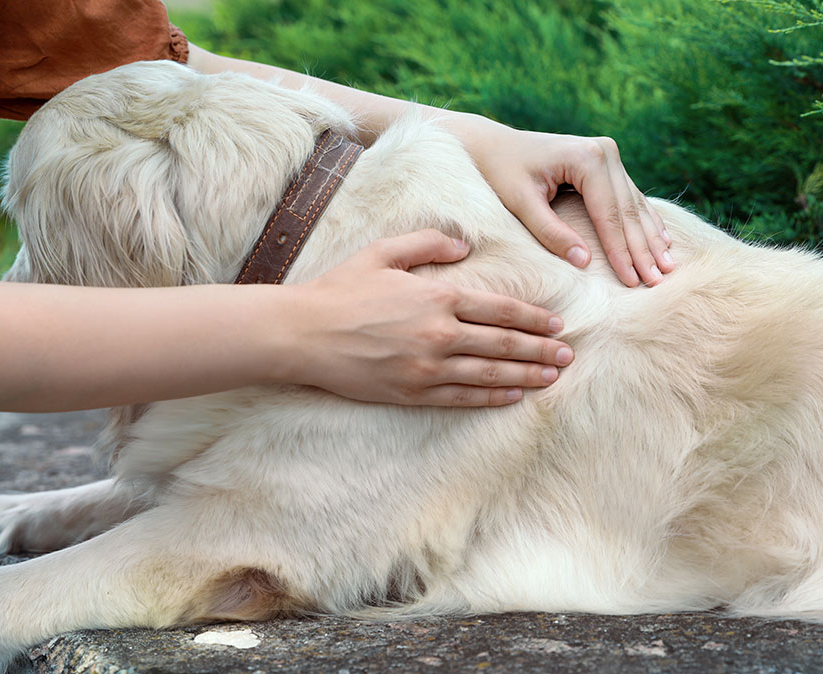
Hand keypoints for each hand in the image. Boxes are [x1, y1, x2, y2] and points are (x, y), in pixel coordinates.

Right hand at [285, 229, 573, 405]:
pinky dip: (492, 397)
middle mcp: (439, 334)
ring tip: (552, 377)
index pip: (499, 308)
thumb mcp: (383, 251)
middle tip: (567, 355)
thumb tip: (465, 244)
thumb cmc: (341, 289)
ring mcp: (427, 368)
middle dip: (540, 350)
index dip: (532, 317)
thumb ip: (428, 242)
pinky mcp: (411, 392)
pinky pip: (462, 397)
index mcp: (437, 297)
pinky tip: (513, 397)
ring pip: (489, 373)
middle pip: (503, 343)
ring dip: (525, 375)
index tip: (556, 323)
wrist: (303, 333)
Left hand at [456, 115, 674, 286]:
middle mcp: (604, 152)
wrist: (493, 146)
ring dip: (650, 238)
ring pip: (634, 205)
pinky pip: (630, 198)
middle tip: (658, 281)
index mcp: (586, 158)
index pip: (609, 215)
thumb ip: (550, 232)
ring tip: (667, 268)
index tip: (633, 281)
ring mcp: (608, 155)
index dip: (621, 252)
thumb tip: (583, 262)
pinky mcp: (607, 163)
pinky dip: (644, 222)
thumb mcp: (520, 203)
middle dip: (642, 249)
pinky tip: (661, 242)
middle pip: (627, 211)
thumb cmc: (500, 173)